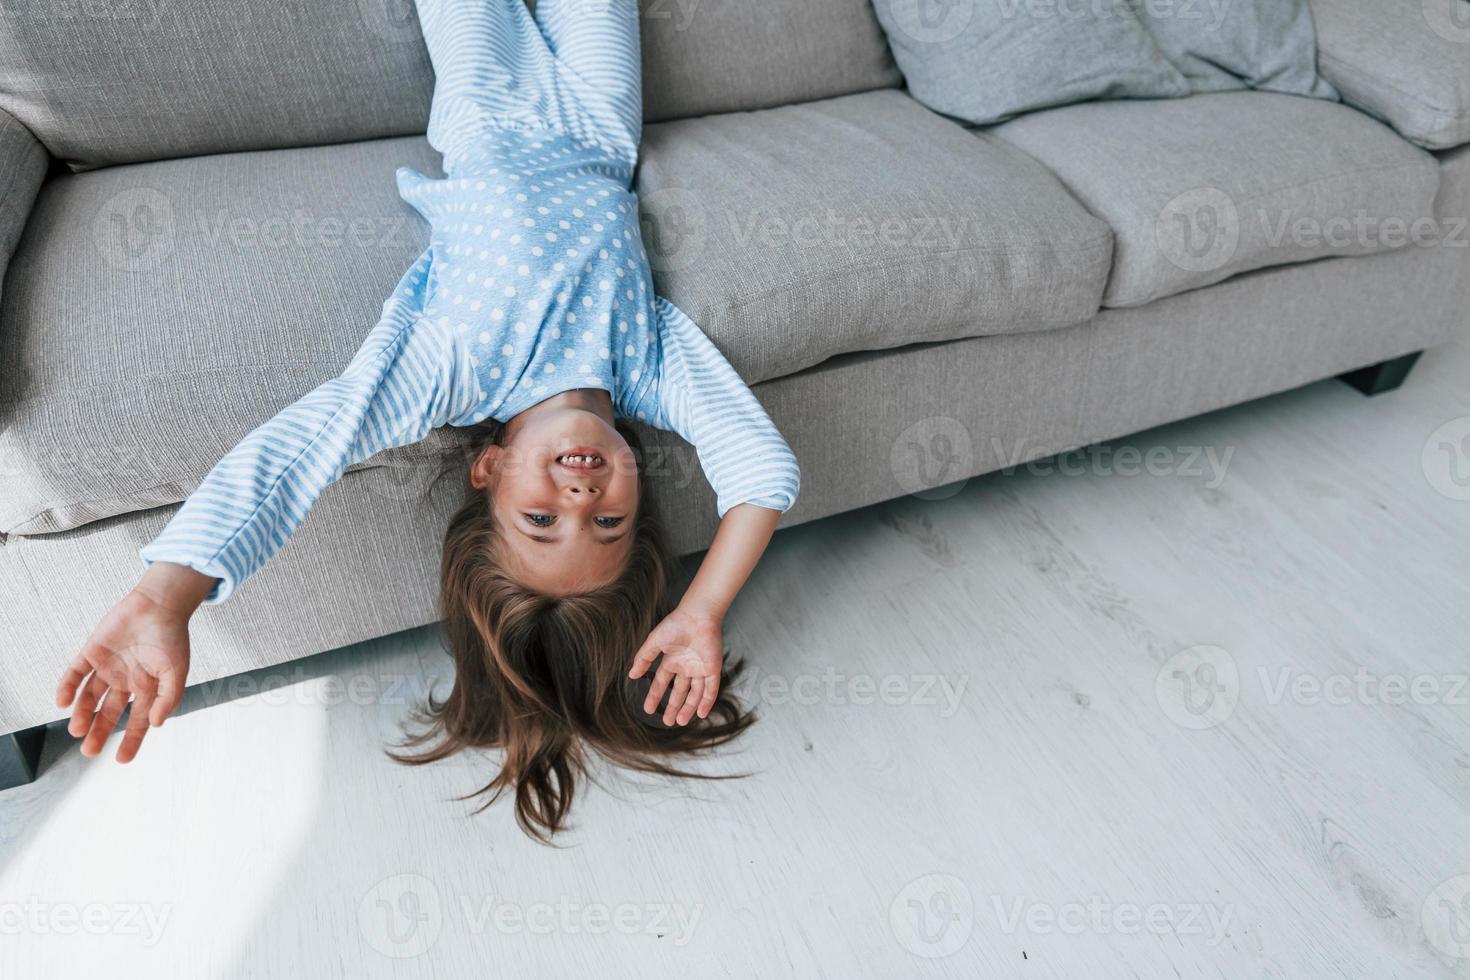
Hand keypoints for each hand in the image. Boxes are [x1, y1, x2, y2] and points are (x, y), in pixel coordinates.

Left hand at [55, 565, 210, 761]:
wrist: (159, 604)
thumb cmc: (172, 636)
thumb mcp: (177, 672)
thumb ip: (168, 698)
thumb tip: (156, 723)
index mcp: (146, 688)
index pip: (137, 721)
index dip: (130, 740)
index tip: (122, 760)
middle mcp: (125, 681)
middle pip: (108, 713)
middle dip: (98, 732)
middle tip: (89, 750)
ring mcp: (107, 668)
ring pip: (89, 697)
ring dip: (82, 714)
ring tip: (77, 730)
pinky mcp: (91, 653)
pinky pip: (75, 673)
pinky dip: (68, 687)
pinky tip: (64, 702)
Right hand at [629, 605, 724, 725]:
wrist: (697, 616)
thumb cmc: (675, 625)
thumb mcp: (654, 643)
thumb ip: (643, 659)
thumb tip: (632, 675)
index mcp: (672, 661)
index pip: (661, 683)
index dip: (655, 696)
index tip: (648, 710)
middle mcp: (686, 668)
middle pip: (679, 692)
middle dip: (673, 707)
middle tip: (667, 722)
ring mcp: (700, 669)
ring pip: (695, 694)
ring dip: (688, 708)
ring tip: (681, 722)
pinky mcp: (713, 669)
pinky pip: (710, 689)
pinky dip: (706, 702)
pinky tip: (700, 714)